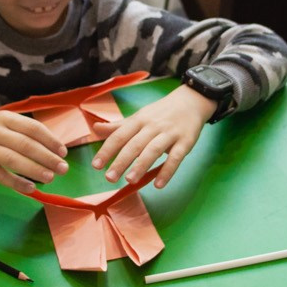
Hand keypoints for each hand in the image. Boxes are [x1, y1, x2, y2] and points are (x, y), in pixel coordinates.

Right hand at [0, 110, 68, 192]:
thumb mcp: (0, 120)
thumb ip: (22, 130)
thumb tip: (50, 147)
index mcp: (5, 118)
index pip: (32, 128)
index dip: (50, 140)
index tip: (63, 152)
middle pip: (25, 145)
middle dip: (47, 157)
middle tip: (63, 168)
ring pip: (13, 160)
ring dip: (34, 170)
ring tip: (51, 178)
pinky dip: (16, 183)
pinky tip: (30, 188)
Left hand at [90, 85, 214, 187]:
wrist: (191, 101)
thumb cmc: (160, 113)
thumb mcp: (139, 116)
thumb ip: (118, 126)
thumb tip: (95, 128)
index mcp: (138, 120)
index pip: (119, 136)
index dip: (107, 150)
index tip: (96, 165)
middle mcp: (152, 126)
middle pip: (134, 145)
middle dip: (121, 161)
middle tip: (109, 178)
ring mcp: (169, 134)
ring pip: (153, 150)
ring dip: (141, 166)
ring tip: (130, 181)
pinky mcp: (185, 142)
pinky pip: (176, 158)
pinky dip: (167, 171)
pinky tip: (158, 184)